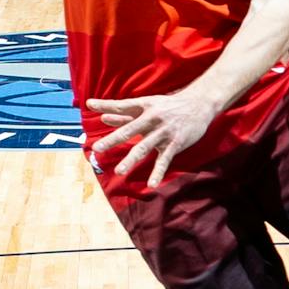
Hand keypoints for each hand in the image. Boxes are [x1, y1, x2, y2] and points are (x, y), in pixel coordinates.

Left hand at [86, 90, 218, 183]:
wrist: (199, 104)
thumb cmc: (169, 106)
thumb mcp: (147, 106)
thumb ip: (124, 114)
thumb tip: (102, 117)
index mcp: (143, 107)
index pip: (121, 106)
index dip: (106, 105)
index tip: (89, 104)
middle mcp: (152, 119)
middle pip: (129, 129)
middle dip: (113, 139)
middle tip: (97, 148)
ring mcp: (163, 132)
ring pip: (144, 147)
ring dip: (131, 159)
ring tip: (119, 171)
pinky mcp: (175, 144)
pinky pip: (164, 160)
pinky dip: (158, 173)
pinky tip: (151, 184)